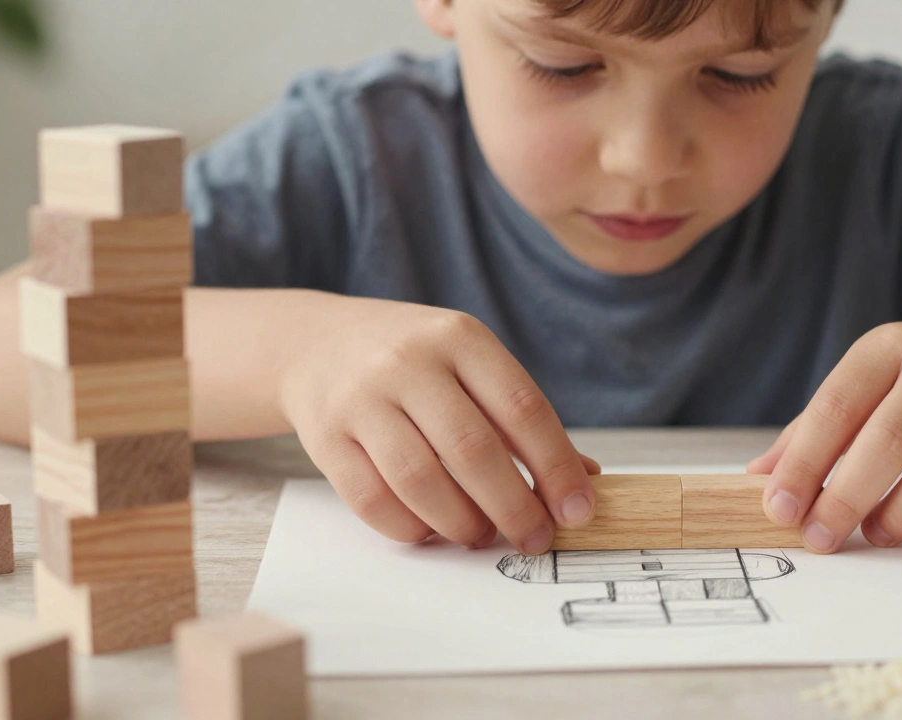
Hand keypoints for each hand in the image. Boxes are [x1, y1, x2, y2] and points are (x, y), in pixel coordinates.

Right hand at [276, 293, 597, 554]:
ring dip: (462, 523)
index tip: (578, 510)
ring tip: (481, 535)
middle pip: (472, 450)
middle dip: (514, 507)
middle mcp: (408, 362)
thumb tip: (584, 481)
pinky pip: (372, 501)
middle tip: (535, 538)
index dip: (557, 466)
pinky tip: (432, 529)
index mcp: (459, 338)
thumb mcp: (471, 364)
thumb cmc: (414, 361)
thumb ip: (521, 419)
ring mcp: (360, 398)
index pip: (522, 408)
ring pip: (420, 481)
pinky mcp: (325, 437)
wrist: (317, 343)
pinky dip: (411, 528)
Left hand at [749, 314, 901, 551]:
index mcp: (888, 348)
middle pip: (889, 440)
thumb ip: (815, 426)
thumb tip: (760, 477)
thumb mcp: (868, 378)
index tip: (779, 509)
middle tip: (822, 537)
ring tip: (878, 534)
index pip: (836, 408)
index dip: (803, 464)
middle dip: (846, 499)